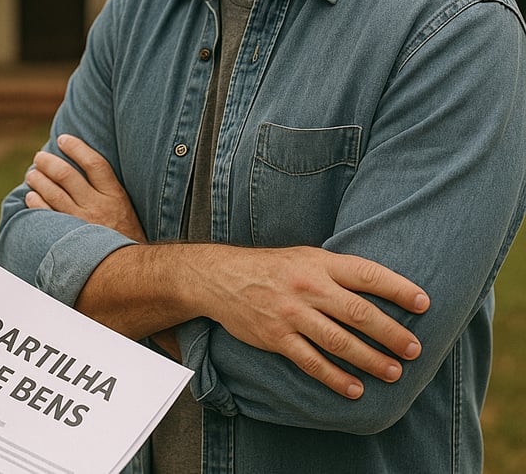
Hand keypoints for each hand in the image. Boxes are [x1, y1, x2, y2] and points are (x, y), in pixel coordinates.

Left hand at [25, 134, 147, 242]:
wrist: (127, 271)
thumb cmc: (126, 237)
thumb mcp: (125, 208)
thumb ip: (107, 189)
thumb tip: (85, 165)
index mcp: (115, 196)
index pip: (94, 163)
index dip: (77, 148)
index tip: (63, 139)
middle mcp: (98, 207)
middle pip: (66, 175)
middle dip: (48, 162)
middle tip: (40, 157)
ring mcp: (81, 223)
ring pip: (53, 193)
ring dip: (38, 179)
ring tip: (31, 174)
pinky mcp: (68, 238)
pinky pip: (46, 215)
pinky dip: (35, 202)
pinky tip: (30, 196)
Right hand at [196, 244, 429, 398]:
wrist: (222, 277)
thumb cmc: (272, 267)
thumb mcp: (305, 257)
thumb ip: (337, 271)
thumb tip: (380, 289)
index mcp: (318, 263)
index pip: (366, 273)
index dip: (397, 289)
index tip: (424, 303)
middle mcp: (307, 286)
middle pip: (357, 312)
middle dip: (390, 333)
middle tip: (413, 349)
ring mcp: (291, 314)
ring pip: (338, 341)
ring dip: (369, 359)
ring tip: (393, 372)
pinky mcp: (276, 337)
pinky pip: (311, 361)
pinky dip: (335, 378)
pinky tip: (355, 389)